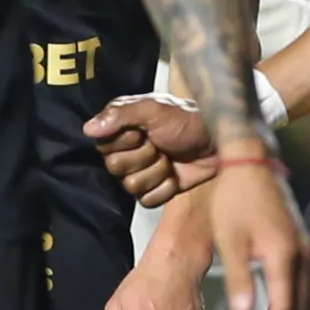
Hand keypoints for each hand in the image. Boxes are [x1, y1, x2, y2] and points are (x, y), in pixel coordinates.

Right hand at [89, 91, 219, 201]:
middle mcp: (127, 151)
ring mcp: (140, 173)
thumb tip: (89, 128)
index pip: (102, 145)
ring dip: (157, 171)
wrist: (219, 143)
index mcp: (122, 129)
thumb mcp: (156, 108)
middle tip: (160, 144)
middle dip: (143, 156)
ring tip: (170, 158)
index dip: (125, 141)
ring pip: (131, 186)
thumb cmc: (190, 120)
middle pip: (114, 168)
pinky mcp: (155, 191)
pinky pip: (147, 201)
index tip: (143, 131)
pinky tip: (176, 175)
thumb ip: (121, 113)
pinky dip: (165, 188)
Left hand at [200, 155, 308, 309]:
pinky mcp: (304, 242)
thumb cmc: (234, 200)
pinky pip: (307, 283)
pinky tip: (279, 306)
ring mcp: (307, 248)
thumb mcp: (230, 240)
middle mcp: (303, 255)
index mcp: (284, 257)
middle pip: (302, 308)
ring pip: (308, 297)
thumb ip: (241, 278)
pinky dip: (296, 302)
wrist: (252, 162)